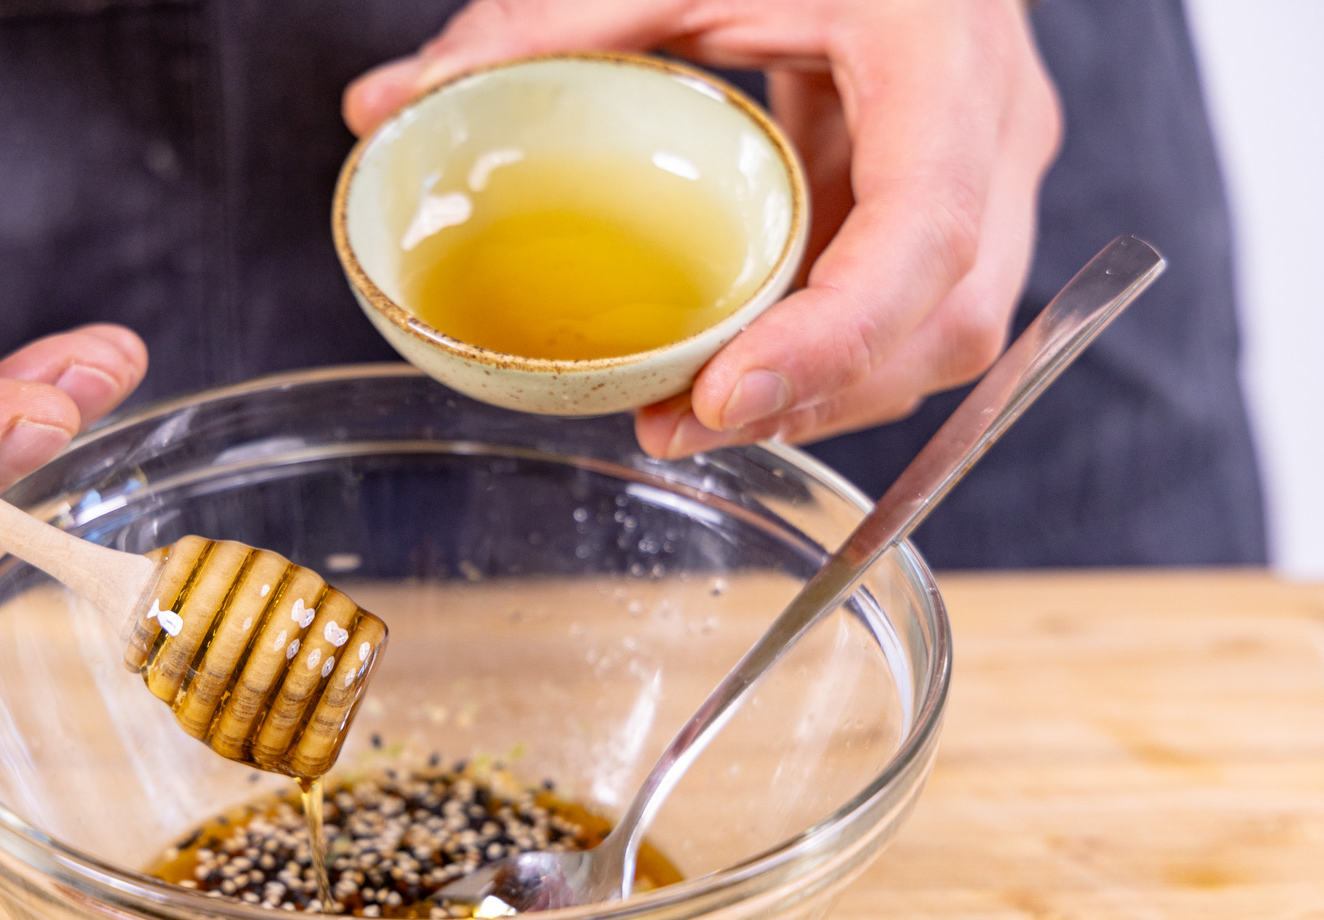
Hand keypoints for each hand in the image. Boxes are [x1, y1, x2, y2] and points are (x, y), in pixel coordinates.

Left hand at [344, 0, 1060, 456]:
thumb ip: (539, 24)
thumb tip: (381, 107)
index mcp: (941, 51)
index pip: (925, 232)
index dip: (836, 339)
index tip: (724, 395)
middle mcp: (992, 123)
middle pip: (948, 318)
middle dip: (818, 398)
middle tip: (675, 426)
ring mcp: (985, 167)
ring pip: (940, 334)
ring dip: (821, 394)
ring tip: (688, 414)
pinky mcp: (951, 193)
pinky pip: (908, 306)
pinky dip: (825, 352)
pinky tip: (736, 364)